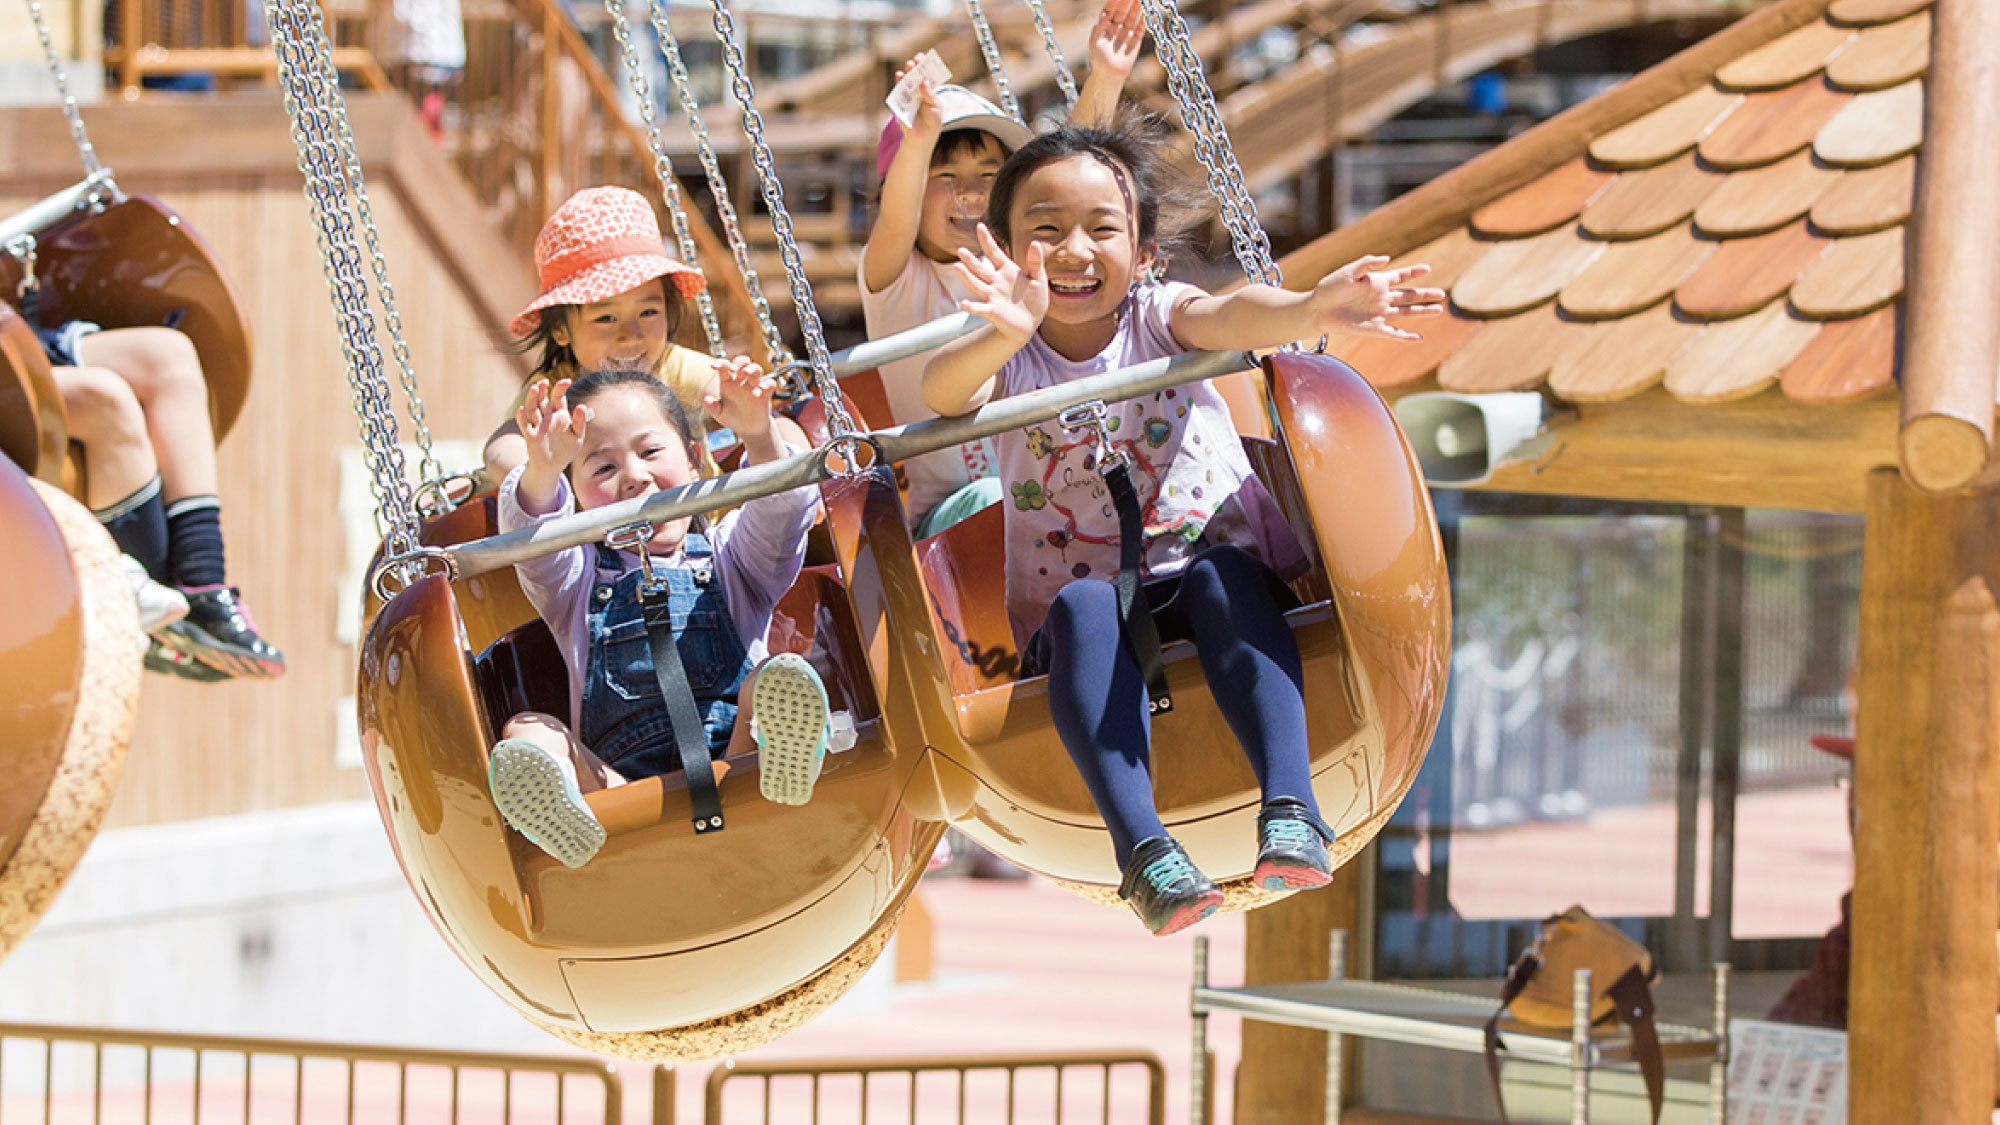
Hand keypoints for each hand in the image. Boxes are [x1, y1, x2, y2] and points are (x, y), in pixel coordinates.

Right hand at [516, 378, 589, 477]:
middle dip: (542, 390)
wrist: (553, 466)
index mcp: (559, 415)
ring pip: (532, 408)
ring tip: (535, 388)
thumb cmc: (567, 450)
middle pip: (542, 399)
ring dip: (532, 398)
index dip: (561, 388)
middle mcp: (547, 417)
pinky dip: (522, 416)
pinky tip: (522, 409)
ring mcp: (537, 425)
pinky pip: (524, 424)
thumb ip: (579, 422)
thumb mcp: (577, 437)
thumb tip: (581, 406)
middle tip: (544, 381)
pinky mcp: (530, 435)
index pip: (558, 397)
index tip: (567, 381)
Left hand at [705, 356, 776, 442]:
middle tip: (734, 369)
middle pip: (742, 362)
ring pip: (756, 369)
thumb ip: (713, 407)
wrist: (748, 429)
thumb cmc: (732, 418)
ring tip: (747, 374)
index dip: (720, 363)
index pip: (725, 367)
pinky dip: (767, 385)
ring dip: (752, 369)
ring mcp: (754, 386)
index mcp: (728, 382)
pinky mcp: (765, 394)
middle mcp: (741, 381)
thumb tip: (705, 399)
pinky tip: (760, 391)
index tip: (713, 366)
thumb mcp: (720, 414)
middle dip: (739, 362)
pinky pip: (770, 384)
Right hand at [894, 57, 942, 137]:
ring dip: (907, 73)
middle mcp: (918, 90)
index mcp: (929, 90)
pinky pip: (899, 92)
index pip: (927, 74)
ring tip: (909, 65)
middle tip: (915, 60)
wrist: (923, 137)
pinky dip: (899, 83)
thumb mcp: (935, 107)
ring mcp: (909, 95)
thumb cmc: (932, 121)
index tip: (922, 57)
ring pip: (907, 81)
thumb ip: (929, 95)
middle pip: (916, 76)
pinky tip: (899, 76)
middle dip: (915, 67)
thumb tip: (923, 82)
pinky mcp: (901, 102)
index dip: (924, 65)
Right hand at [956, 224, 1048, 344]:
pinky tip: (964, 304)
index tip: (980, 226)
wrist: (1032, 323)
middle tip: (961, 250)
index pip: (994, 253)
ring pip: (976, 285)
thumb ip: (1035, 262)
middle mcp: (996, 282)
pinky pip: (980, 308)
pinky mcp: (993, 311)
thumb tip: (1035, 242)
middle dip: (971, 260)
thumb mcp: (1039, 279)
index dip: (987, 240)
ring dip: (966, 277)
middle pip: (980, 269)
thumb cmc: (1035, 300)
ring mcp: (992, 296)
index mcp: (1007, 271)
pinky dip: (972, 306)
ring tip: (957, 267)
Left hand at [1089, 0, 1144, 79]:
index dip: (1114, 2)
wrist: (1108, 76)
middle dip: (1126, 2)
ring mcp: (1126, 33)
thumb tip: (1104, 15)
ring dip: (1136, 9)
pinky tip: (1146, 14)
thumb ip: (1099, 28)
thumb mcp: (1095, 42)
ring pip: (1132, 18)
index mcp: (1104, 26)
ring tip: (1140, 0)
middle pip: (1122, 11)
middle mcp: (1115, 27)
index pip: (1110, 10)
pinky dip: (1143, 22)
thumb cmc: (1098, 60)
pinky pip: (1140, 29)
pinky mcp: (1135, 41)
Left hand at [1307, 256, 1446, 340]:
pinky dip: (1405, 336)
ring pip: (1406, 313)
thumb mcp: (1348, 272)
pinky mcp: (1374, 329)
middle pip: (1409, 296)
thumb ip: (1367, 265)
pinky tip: (1418, 338)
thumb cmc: (1330, 288)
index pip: (1401, 276)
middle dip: (1425, 294)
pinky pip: (1394, 333)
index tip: (1427, 268)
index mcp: (1377, 283)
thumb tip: (1387, 259)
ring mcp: (1379, 314)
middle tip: (1442, 294)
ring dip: (1422, 312)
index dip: (1414, 272)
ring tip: (1439, 309)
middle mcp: (1381, 298)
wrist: (1317, 310)